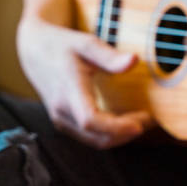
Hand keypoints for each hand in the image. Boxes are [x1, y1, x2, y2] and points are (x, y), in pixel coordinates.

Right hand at [17, 19, 151, 148]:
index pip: (90, 119)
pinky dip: (112, 134)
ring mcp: (62, 119)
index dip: (116, 127)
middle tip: (151, 119)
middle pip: (97, 137)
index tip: (140, 124)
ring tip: (144, 120)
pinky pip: (91, 137)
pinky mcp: (66, 123)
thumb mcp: (86, 43)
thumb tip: (134, 61)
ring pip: (95, 141)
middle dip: (126, 133)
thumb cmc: (62, 45)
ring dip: (121, 136)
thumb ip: (110, 56)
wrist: (35, 50)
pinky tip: (128, 121)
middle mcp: (62, 110)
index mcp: (68, 90)